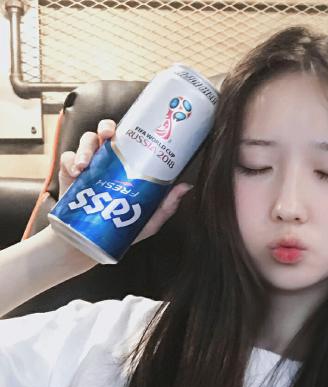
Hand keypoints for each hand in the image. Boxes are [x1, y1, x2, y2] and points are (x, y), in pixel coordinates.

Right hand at [58, 119, 193, 244]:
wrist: (91, 244)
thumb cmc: (122, 228)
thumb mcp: (148, 219)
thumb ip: (166, 205)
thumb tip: (186, 187)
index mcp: (126, 164)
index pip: (128, 139)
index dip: (130, 128)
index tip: (131, 129)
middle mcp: (108, 160)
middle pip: (105, 132)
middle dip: (105, 127)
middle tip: (107, 136)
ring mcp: (89, 165)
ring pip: (86, 141)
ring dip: (85, 148)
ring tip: (86, 165)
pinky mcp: (69, 174)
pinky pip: (67, 159)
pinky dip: (70, 161)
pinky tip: (76, 172)